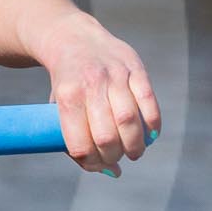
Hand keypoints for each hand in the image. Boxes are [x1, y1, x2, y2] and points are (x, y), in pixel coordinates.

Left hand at [36, 12, 160, 175]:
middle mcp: (91, 84)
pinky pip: (149, 102)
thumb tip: (112, 172)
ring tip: (134, 153)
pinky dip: (152, 125)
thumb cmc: (66, 84)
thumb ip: (78, 141)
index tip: (97, 165)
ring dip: (135, 146)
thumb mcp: (59, 110)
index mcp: (67, 97)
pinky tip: (149, 136)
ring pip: (130, 121)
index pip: (81, 144)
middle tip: (117, 159)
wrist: (72, 38)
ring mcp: (115, 74)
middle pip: (107, 137)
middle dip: (114, 156)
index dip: (92, 163)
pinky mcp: (135, 67)